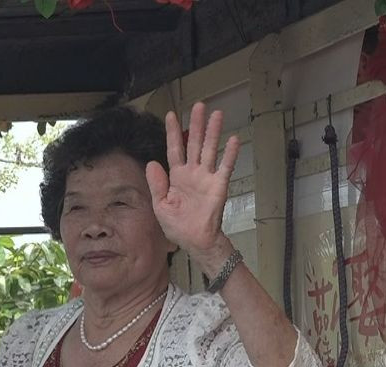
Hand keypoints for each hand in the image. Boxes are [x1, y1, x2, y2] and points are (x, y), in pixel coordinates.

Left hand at [146, 101, 239, 265]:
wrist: (195, 241)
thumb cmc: (177, 226)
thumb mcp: (160, 206)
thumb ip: (156, 185)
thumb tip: (152, 163)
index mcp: (177, 177)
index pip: (174, 150)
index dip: (172, 133)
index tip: (171, 115)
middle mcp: (193, 173)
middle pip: (194, 144)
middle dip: (196, 125)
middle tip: (198, 106)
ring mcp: (207, 177)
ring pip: (210, 150)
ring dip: (213, 132)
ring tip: (217, 114)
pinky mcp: (219, 185)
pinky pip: (225, 167)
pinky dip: (230, 154)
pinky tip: (233, 139)